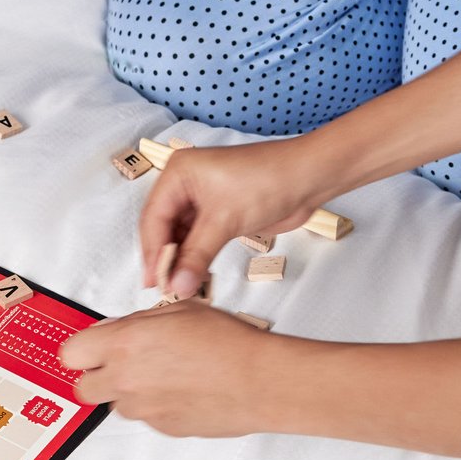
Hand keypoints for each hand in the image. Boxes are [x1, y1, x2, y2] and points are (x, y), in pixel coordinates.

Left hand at [60, 302, 280, 436]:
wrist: (259, 381)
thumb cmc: (228, 343)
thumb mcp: (177, 310)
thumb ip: (137, 323)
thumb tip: (118, 330)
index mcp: (124, 344)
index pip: (70, 354)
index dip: (82, 350)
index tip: (92, 347)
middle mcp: (126, 379)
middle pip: (83, 389)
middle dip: (96, 377)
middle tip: (119, 365)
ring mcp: (143, 409)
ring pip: (116, 405)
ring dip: (128, 392)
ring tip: (163, 375)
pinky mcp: (162, 428)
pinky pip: (146, 417)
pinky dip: (156, 406)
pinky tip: (182, 390)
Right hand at [138, 138, 334, 300]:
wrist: (308, 177)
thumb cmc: (269, 179)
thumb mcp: (225, 220)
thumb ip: (197, 255)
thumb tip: (178, 284)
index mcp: (179, 173)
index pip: (154, 217)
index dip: (152, 251)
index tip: (153, 280)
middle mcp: (186, 183)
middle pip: (164, 227)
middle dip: (165, 257)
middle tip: (164, 287)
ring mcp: (202, 198)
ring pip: (181, 235)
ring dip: (181, 260)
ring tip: (180, 286)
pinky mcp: (219, 212)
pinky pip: (199, 238)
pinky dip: (196, 256)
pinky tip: (196, 275)